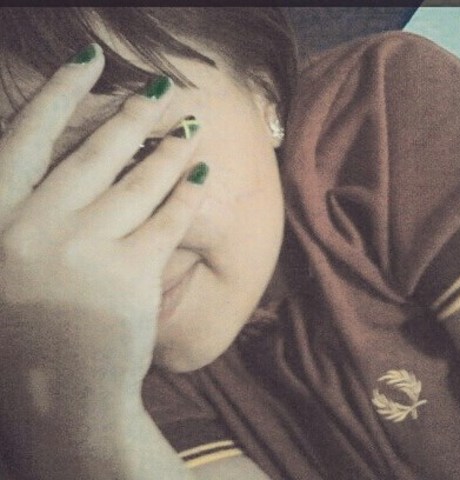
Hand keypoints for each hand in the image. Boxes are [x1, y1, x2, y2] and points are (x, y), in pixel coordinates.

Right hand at [0, 44, 205, 476]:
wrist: (56, 396)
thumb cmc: (21, 338)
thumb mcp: (1, 266)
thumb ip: (19, 214)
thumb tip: (56, 168)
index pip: (26, 136)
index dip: (60, 93)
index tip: (89, 61)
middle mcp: (35, 225)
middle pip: (94, 152)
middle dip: (132, 115)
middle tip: (161, 90)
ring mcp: (85, 248)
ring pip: (138, 181)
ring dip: (169, 149)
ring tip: (190, 128)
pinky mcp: (131, 274)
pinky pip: (167, 220)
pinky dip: (187, 194)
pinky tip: (201, 174)